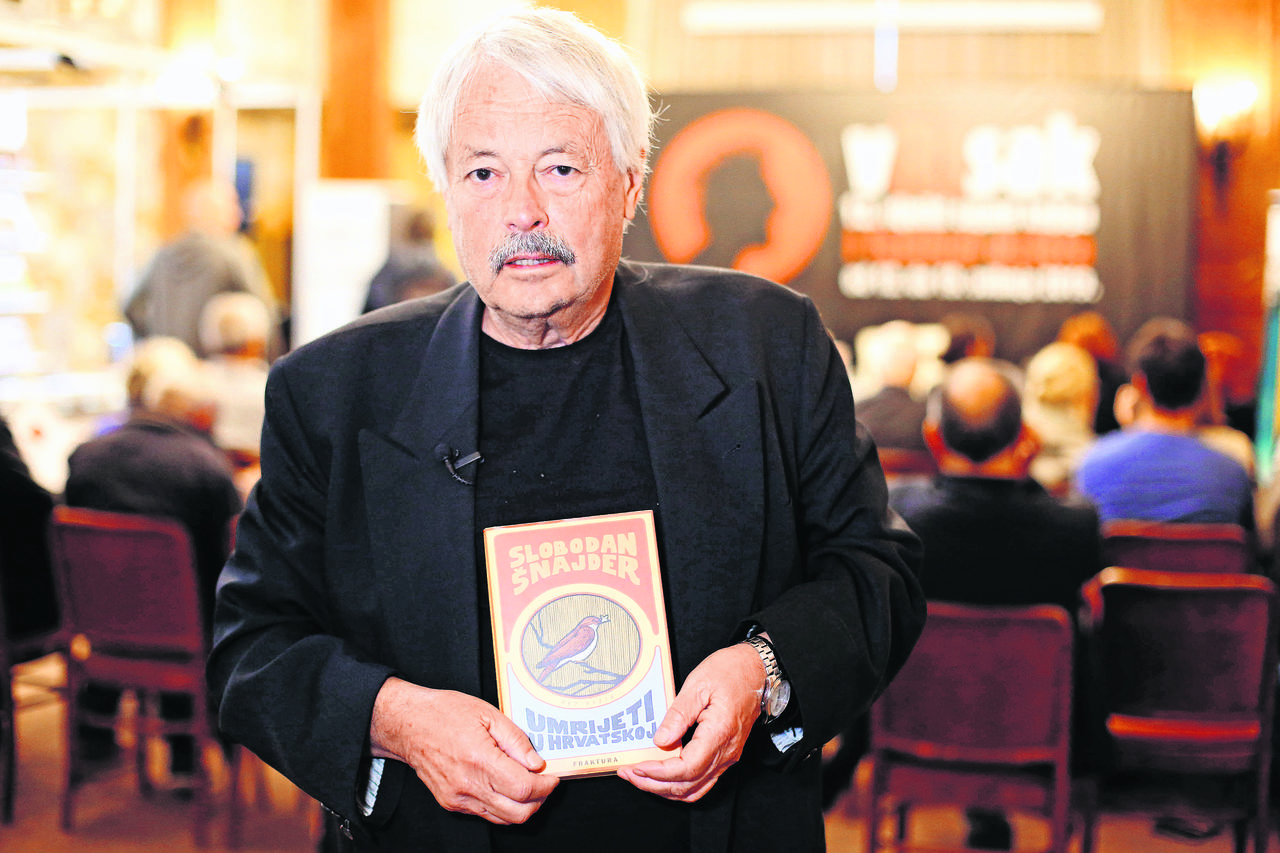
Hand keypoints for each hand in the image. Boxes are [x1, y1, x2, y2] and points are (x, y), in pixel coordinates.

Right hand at [369, 677, 558, 824]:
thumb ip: (516, 740)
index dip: (546, 786)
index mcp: (479, 760)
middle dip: (539, 800)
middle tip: (545, 783)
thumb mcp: (488, 714)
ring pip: (503, 818)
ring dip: (522, 806)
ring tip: (527, 784)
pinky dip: (502, 805)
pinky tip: (505, 786)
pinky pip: (485, 813)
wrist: (407, 724)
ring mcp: (458, 798)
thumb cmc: (444, 713)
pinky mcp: (451, 803)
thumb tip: (537, 763)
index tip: (553, 776)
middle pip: (518, 812)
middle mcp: (468, 785)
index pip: (524, 788)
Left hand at [617, 642, 764, 801]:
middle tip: (628, 774)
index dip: (658, 772)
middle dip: (653, 785)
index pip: (685, 768)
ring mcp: (727, 756)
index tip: (636, 766)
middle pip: (687, 785)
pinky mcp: (725, 754)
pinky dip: (679, 784)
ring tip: (640, 778)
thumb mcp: (699, 684)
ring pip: (694, 789)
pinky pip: (702, 781)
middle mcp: (726, 752)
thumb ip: (678, 714)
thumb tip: (660, 740)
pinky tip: (662, 775)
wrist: (757, 670)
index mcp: (719, 734)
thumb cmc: (731, 671)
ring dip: (665, 789)